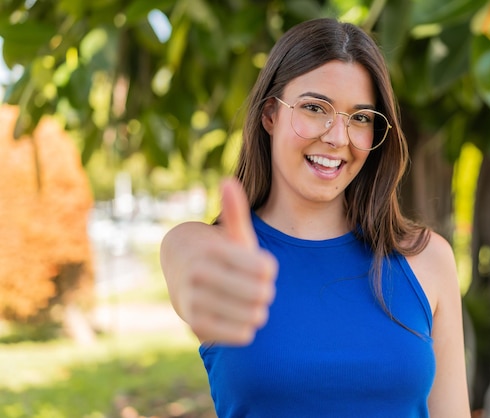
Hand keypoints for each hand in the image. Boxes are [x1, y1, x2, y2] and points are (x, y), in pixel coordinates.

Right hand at [175, 179, 277, 344]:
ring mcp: (195, 302)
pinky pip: (242, 335)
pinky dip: (247, 329)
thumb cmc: (220, 257)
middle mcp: (199, 275)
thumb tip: (228, 181)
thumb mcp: (232, 236)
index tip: (261, 269)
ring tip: (249, 304)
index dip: (269, 271)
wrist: (185, 281)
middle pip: (262, 294)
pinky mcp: (197, 328)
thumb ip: (235, 212)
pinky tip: (241, 319)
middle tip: (256, 290)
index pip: (266, 270)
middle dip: (265, 292)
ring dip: (258, 311)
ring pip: (254, 315)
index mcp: (213, 251)